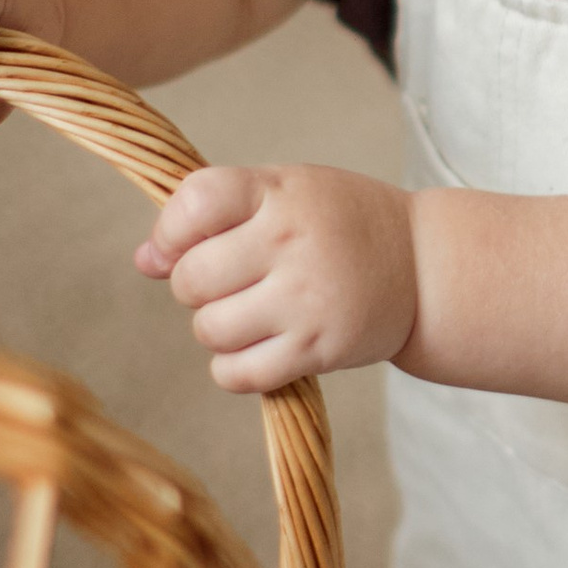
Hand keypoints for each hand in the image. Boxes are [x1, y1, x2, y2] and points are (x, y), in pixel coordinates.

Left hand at [137, 163, 417, 392]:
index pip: (194, 203)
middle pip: (191, 278)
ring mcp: (306, 299)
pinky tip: (256, 349)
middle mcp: (292, 243)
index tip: (181, 245)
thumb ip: (215, 214)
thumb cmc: (343, 224)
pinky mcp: (318, 349)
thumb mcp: (286, 193)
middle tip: (230, 281)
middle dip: (195, 286)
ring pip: (209, 330)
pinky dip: (233, 368)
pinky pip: (238, 374)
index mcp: (280, 193)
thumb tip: (143, 261)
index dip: (170, 231)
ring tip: (249, 314)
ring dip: (216, 328)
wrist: (424, 268)